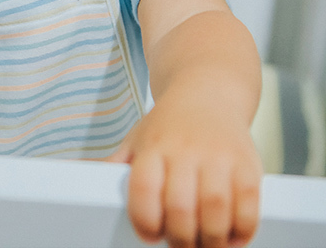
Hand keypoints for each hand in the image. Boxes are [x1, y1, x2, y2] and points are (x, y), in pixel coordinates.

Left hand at [108, 100, 261, 246]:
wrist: (209, 92)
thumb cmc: (169, 125)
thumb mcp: (138, 139)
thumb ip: (115, 165)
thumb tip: (75, 174)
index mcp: (154, 147)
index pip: (144, 189)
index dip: (145, 221)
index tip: (149, 235)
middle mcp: (186, 150)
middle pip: (180, 207)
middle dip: (180, 239)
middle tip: (180, 246)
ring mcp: (219, 156)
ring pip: (215, 209)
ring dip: (210, 239)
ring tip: (205, 245)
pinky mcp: (248, 164)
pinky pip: (249, 205)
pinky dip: (242, 229)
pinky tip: (231, 235)